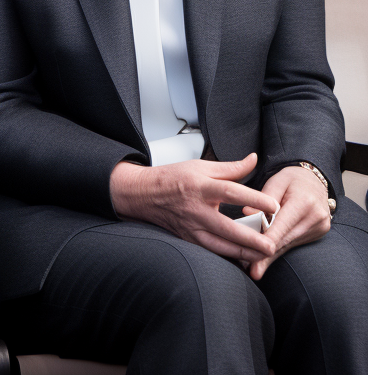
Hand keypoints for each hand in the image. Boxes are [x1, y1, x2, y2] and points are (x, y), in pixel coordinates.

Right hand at [110, 153, 278, 264]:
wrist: (144, 194)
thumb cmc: (173, 178)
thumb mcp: (200, 166)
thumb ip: (231, 167)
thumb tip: (253, 159)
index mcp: (200, 186)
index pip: (230, 191)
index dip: (253, 198)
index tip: (273, 205)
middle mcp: (196, 209)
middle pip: (227, 227)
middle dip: (251, 238)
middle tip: (272, 244)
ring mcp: (191, 227)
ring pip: (220, 246)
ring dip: (243, 252)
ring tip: (263, 255)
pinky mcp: (189, 239)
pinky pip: (211, 252)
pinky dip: (229, 257)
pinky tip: (244, 259)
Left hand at [245, 165, 331, 279]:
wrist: (314, 180)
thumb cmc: (291, 179)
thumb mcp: (276, 181)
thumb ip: (263, 198)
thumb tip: (247, 213)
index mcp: (304, 202)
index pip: (282, 224)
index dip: (267, 239)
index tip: (254, 252)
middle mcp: (315, 218)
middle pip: (286, 239)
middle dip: (266, 254)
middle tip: (251, 270)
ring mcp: (319, 228)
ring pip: (289, 245)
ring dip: (271, 256)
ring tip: (254, 269)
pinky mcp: (318, 234)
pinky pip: (293, 243)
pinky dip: (279, 250)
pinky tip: (265, 261)